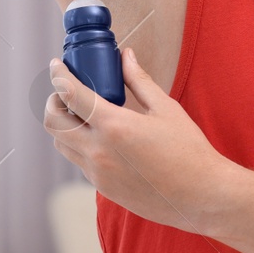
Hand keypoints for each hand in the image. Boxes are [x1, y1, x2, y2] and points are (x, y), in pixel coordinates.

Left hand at [44, 47, 235, 232]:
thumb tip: (126, 56)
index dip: (58, 75)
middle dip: (54, 102)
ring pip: (61, 144)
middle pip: (53, 122)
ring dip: (64, 125)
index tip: (56, 65)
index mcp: (115, 126)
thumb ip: (140, 81)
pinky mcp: (103, 187)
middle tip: (68, 92)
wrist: (200, 196)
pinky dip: (80, 145)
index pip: (71, 95)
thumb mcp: (166, 109)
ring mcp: (98, 173)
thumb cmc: (188, 150)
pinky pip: (79, 161)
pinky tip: (101, 137)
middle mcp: (99, 151)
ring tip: (83, 114)